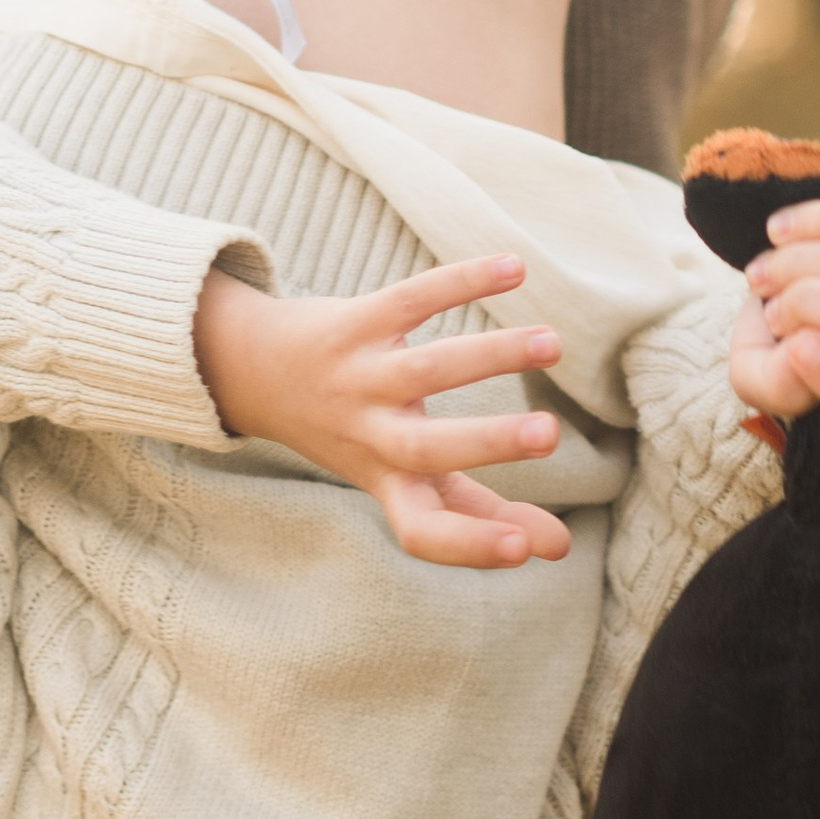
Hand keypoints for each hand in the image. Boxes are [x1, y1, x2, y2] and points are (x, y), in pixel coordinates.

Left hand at [194, 252, 573, 568]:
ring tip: (551, 344)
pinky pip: (410, 300)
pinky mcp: (354, 323)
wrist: (259, 375)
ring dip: (492, 355)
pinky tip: (515, 269)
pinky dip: (462, 282)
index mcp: (388, 483)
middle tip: (550, 434)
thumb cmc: (360, 437)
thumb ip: (482, 514)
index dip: (470, 544)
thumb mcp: (407, 481)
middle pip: (424, 447)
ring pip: (426, 369)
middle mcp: (369, 435)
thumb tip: (560, 549)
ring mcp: (359, 378)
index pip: (421, 530)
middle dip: (488, 442)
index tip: (526, 548)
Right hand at [727, 199, 819, 446]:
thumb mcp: (758, 379)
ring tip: (765, 265)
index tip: (795, 345)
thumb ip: (775, 383)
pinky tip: (784, 230)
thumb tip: (803, 347)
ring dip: (804, 257)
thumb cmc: (780, 352)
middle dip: (805, 297)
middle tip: (760, 293)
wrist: (802, 300)